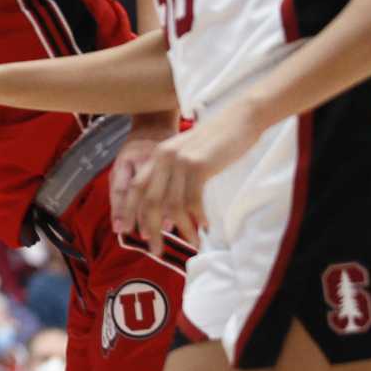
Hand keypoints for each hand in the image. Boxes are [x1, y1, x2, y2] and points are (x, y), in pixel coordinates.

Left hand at [114, 107, 260, 251]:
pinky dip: (198, 217)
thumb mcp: (186, 155)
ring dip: (182, 228)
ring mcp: (179, 161)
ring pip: (173, 204)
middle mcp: (162, 158)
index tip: (134, 234)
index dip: (132, 212)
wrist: (238, 120)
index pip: (135, 188)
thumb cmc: (215, 142)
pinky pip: (193, 200)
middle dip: (150, 228)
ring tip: (192, 243)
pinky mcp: (198, 166)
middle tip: (155, 250)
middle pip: (149, 201)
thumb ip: (173, 175)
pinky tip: (205, 227)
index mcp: (156, 155)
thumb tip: (168, 209)